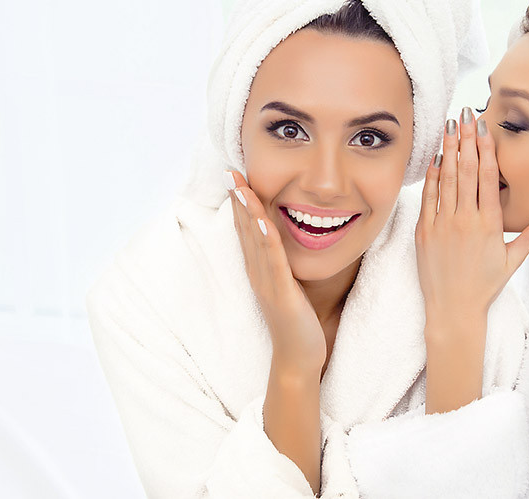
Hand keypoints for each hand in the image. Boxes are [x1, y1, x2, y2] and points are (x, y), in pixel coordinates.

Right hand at [226, 171, 325, 377]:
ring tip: (239, 186)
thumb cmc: (298, 321)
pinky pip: (273, 260)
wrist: (299, 357)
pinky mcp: (281, 292)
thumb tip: (286, 243)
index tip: (235, 176)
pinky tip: (261, 219)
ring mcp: (268, 282)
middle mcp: (259, 272)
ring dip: (247, 212)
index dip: (241, 202)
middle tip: (229, 171)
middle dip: (238, 199)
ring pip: (255, 240)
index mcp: (261, 269)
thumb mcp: (288, 284)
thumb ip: (283, 264)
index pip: (248, 229)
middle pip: (245, 229)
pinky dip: (266, 238)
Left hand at [416, 107, 528, 328]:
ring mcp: (442, 225)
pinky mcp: (424, 232)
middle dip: (466, 139)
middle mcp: (465, 220)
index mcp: (489, 224)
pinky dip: (431, 176)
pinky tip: (435, 157)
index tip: (485, 127)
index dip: (485, 149)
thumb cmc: (484, 287)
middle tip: (467, 113)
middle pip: (466, 171)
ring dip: (448, 150)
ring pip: (446, 179)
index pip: (487, 178)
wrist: (453, 311)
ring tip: (450, 125)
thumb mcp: (512, 261)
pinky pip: (428, 198)